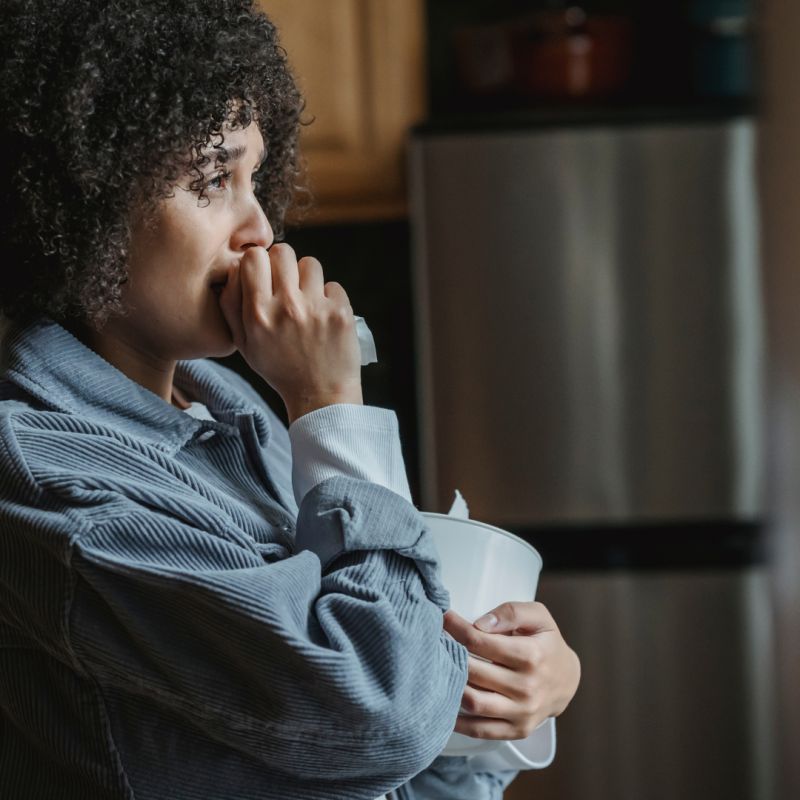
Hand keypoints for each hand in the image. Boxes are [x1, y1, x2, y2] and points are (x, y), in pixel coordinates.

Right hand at [219, 244, 362, 423]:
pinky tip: (325, 318)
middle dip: (284, 265)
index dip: (260, 262)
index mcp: (258, 314)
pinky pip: (333, 285)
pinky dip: (329, 298)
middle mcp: (287, 307)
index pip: (254, 257)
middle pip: (284, 252)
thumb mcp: (244, 344)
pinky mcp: (341, 312)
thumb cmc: (280, 369)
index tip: (265, 275)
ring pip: (310, 263)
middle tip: (288, 285)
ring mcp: (316, 308)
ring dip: (308, 279)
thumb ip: (232, 304)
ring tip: (307, 302)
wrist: (320, 395)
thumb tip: (236, 266)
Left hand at [443, 602, 579, 740]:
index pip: (479, 640)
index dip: (454, 627)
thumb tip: (481, 623)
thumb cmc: (547, 644)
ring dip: (450, 687)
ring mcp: (522, 712)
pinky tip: (444, 705)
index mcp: (530, 655)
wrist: (568, 680)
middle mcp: (526, 687)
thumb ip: (511, 612)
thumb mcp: (538, 617)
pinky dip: (458, 722)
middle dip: (447, 655)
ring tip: (435, 671)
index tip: (440, 618)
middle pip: (472, 671)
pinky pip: (480, 730)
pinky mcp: (517, 729)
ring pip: (473, 702)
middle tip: (431, 643)